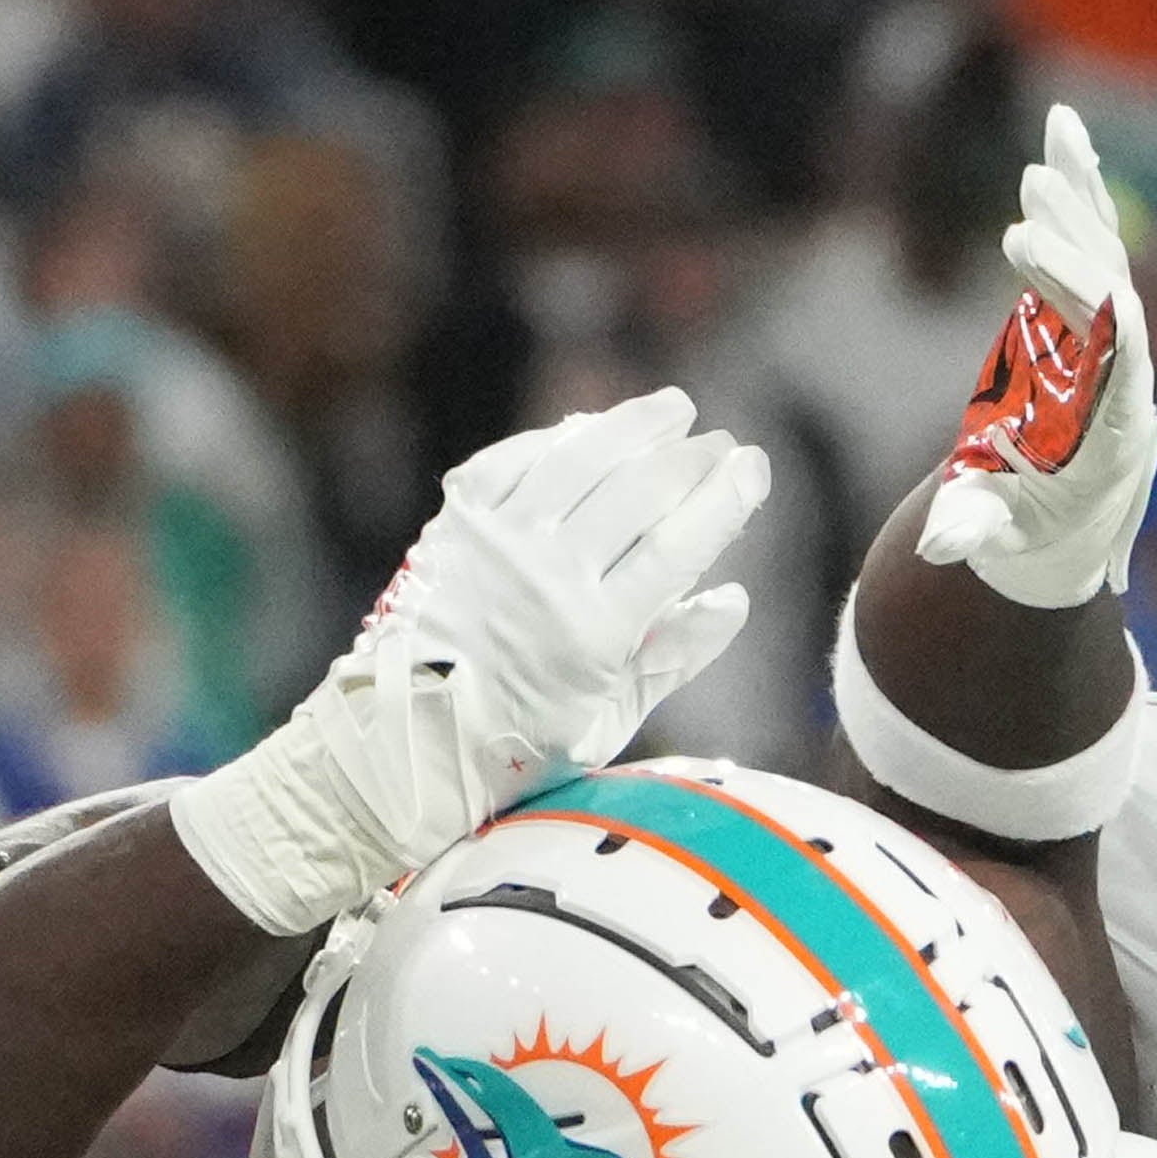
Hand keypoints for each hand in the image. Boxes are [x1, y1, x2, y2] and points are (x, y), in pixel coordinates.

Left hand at [174, 388, 779, 940]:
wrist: (403, 740)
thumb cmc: (515, 748)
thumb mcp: (606, 723)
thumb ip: (672, 658)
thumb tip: (733, 600)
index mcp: (593, 636)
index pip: (676, 547)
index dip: (722, 500)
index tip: (753, 468)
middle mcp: (546, 579)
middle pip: (636, 492)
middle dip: (689, 457)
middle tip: (722, 442)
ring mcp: (499, 543)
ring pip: (579, 460)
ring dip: (632, 426)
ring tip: (672, 409)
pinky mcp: (458, 523)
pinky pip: (517, 461)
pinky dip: (559, 439)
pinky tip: (589, 429)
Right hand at [913, 106, 1156, 614]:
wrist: (1063, 518)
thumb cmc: (1023, 529)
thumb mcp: (994, 533)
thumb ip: (970, 528)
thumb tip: (938, 546)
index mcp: (1113, 427)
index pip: (1114, 353)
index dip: (1079, 300)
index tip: (1024, 258)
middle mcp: (1126, 372)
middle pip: (1112, 293)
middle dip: (1071, 244)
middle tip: (1028, 197)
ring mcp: (1112, 335)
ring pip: (1108, 255)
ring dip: (1079, 201)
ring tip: (1051, 145)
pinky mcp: (1091, 307)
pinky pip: (1093, 241)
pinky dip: (1078, 190)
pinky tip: (1062, 132)